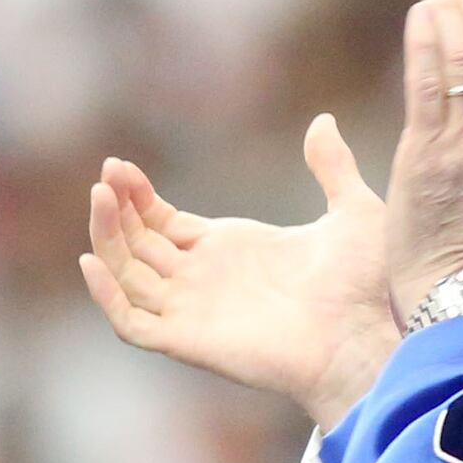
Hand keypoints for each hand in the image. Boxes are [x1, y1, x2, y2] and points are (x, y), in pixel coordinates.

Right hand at [81, 116, 400, 428]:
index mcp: (229, 250)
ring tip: (100, 197)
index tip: (118, 165)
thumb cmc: (367, 288)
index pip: (162, 223)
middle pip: (137, 245)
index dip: (137, 196)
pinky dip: (106, 297)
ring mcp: (194, 312)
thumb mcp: (352, 211)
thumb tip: (323, 121)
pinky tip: (93, 260)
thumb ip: (332, 166)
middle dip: (116, 210)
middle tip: (106, 176)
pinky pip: (132, 323)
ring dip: (107, 238)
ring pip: (127, 276)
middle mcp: (203, 281)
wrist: (370, 337)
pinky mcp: (190, 341)